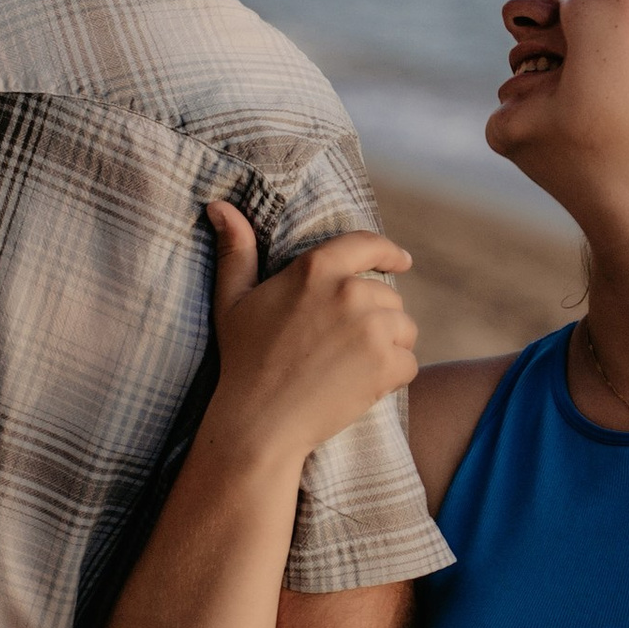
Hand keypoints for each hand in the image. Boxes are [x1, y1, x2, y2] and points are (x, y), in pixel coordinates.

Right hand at [204, 202, 418, 471]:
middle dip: (374, 320)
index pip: (368, 244)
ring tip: (350, 368)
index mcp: (316, 268)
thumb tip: (219, 206)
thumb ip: (236, 251)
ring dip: (388, 347)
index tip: (401, 261)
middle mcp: (349, 291)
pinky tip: (360, 387)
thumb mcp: (233, 300)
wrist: (259, 422)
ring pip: (403, 329)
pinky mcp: (387, 363)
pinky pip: (409, 363)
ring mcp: (371, 328)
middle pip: (387, 297)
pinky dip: (393, 377)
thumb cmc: (243, 361)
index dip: (388, 252)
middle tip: (341, 349)